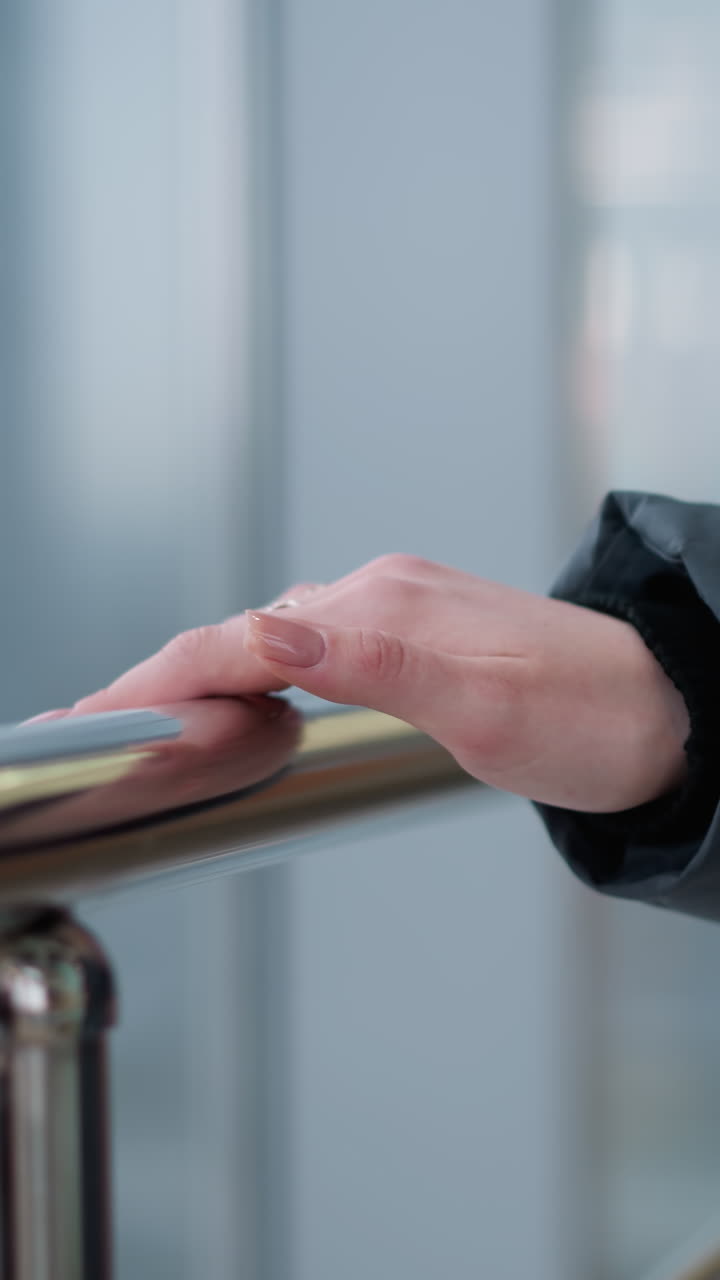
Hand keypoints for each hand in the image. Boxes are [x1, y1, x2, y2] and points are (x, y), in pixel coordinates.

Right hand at [72, 554, 689, 812]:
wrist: (664, 709)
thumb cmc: (590, 721)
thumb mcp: (483, 709)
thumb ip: (374, 669)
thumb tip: (269, 632)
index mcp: (385, 610)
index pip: (240, 641)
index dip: (158, 678)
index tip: (94, 712)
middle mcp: (381, 596)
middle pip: (240, 632)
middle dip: (163, 674)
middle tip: (97, 717)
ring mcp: (396, 608)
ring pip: (272, 634)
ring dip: (206, 669)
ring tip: (150, 710)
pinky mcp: (412, 627)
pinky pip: (309, 639)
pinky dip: (258, 667)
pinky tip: (247, 689)